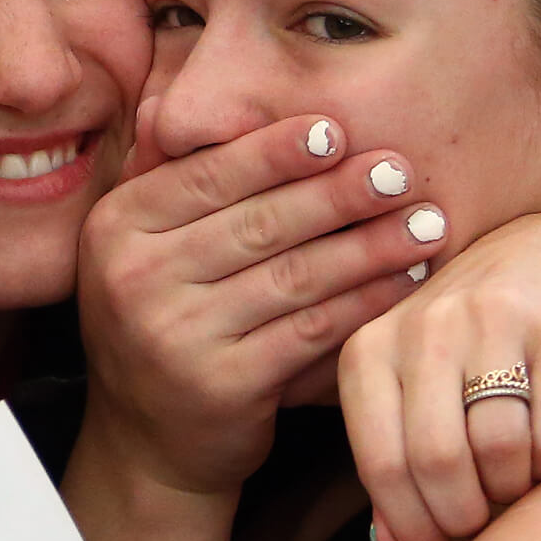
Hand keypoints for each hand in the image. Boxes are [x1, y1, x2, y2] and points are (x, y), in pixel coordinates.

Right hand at [78, 109, 448, 494]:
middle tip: (400, 170)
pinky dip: (365, 301)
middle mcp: (134, 278)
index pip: (206, 175)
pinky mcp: (220, 385)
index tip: (337, 130)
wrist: (148, 440)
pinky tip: (406, 280)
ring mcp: (174, 335)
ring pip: (292, 275)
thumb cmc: (162, 319)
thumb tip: (174, 100)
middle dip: (338, 193)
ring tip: (425, 222)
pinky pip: (310, 330)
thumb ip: (164, 177)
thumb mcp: (141, 245)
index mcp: (116, 227)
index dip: (275, 151)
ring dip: (369, 245)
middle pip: (256, 222)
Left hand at [338, 209, 540, 540]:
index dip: (408, 523)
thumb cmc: (465, 340)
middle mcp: (426, 328)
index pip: (379, 461)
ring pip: (499, 450)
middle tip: (476, 525)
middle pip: (437, 460)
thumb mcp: (409, 385)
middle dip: (460, 514)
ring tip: (512, 486)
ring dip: (511, 491)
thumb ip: (393, 456)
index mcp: (370, 347)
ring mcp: (493, 322)